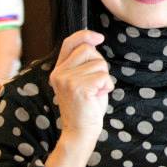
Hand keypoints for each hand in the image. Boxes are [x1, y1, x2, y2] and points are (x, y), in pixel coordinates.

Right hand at [50, 30, 113, 150]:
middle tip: (95, 83)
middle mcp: (59, 73)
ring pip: (99, 64)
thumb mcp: (83, 80)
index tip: (99, 37)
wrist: (81, 131)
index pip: (69, 43)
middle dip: (99, 64)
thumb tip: (94, 39)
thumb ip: (85, 62)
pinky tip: (97, 97)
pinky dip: (107, 86)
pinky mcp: (78, 88)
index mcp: (58, 70)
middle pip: (89, 50)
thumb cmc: (87, 106)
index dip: (85, 35)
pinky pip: (104, 77)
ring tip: (95, 92)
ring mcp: (67, 80)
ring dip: (104, 78)